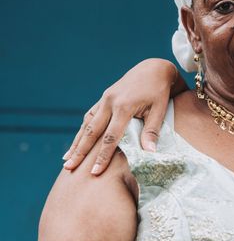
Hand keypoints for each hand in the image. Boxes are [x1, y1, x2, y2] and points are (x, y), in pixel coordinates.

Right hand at [63, 58, 183, 174]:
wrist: (153, 69)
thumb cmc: (159, 91)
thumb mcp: (160, 110)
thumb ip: (152, 131)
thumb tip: (149, 153)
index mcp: (124, 106)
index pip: (111, 137)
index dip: (102, 156)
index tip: (94, 172)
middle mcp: (110, 102)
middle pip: (92, 131)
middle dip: (80, 151)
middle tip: (68, 168)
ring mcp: (105, 98)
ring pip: (87, 123)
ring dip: (77, 141)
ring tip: (67, 159)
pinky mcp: (104, 97)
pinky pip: (90, 115)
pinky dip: (83, 129)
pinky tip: (77, 141)